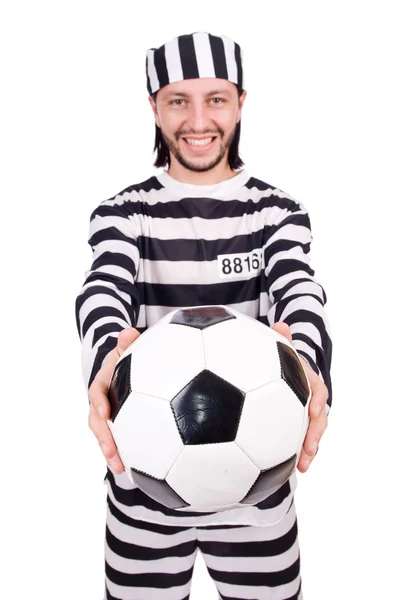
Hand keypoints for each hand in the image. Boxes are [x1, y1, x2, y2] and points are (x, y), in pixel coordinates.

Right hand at [88, 327, 140, 473]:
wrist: (124, 367)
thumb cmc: (128, 358)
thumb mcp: (126, 348)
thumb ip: (127, 342)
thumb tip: (129, 332)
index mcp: (102, 383)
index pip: (96, 392)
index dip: (98, 402)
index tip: (104, 412)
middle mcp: (100, 402)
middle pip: (96, 422)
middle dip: (103, 438)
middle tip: (112, 453)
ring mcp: (107, 416)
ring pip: (104, 436)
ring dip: (110, 452)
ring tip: (121, 469)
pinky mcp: (116, 426)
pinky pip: (117, 440)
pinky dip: (123, 453)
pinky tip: (136, 470)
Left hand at [271, 322, 327, 472]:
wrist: (283, 374)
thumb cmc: (281, 363)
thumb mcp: (281, 351)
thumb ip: (281, 341)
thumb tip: (281, 325)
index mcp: (307, 382)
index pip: (318, 389)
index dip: (318, 398)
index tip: (314, 408)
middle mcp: (310, 400)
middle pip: (319, 418)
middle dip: (316, 433)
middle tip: (308, 448)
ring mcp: (304, 415)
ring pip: (312, 433)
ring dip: (310, 449)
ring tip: (303, 466)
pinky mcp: (296, 427)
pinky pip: (300, 441)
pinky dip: (297, 454)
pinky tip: (289, 469)